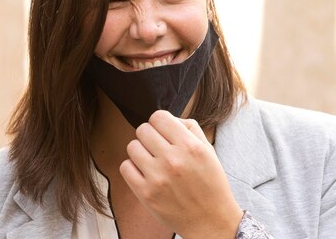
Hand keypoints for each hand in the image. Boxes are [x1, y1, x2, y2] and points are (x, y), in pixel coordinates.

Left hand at [120, 110, 242, 238]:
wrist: (210, 219)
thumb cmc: (210, 183)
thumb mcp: (208, 150)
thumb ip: (189, 128)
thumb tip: (168, 119)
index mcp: (190, 146)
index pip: (158, 116)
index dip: (160, 122)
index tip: (163, 131)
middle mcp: (173, 159)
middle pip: (142, 129)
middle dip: (150, 136)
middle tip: (158, 147)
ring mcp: (157, 177)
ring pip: (132, 146)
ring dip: (140, 151)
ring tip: (152, 160)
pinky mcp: (145, 193)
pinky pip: (125, 167)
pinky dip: (133, 168)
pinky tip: (146, 173)